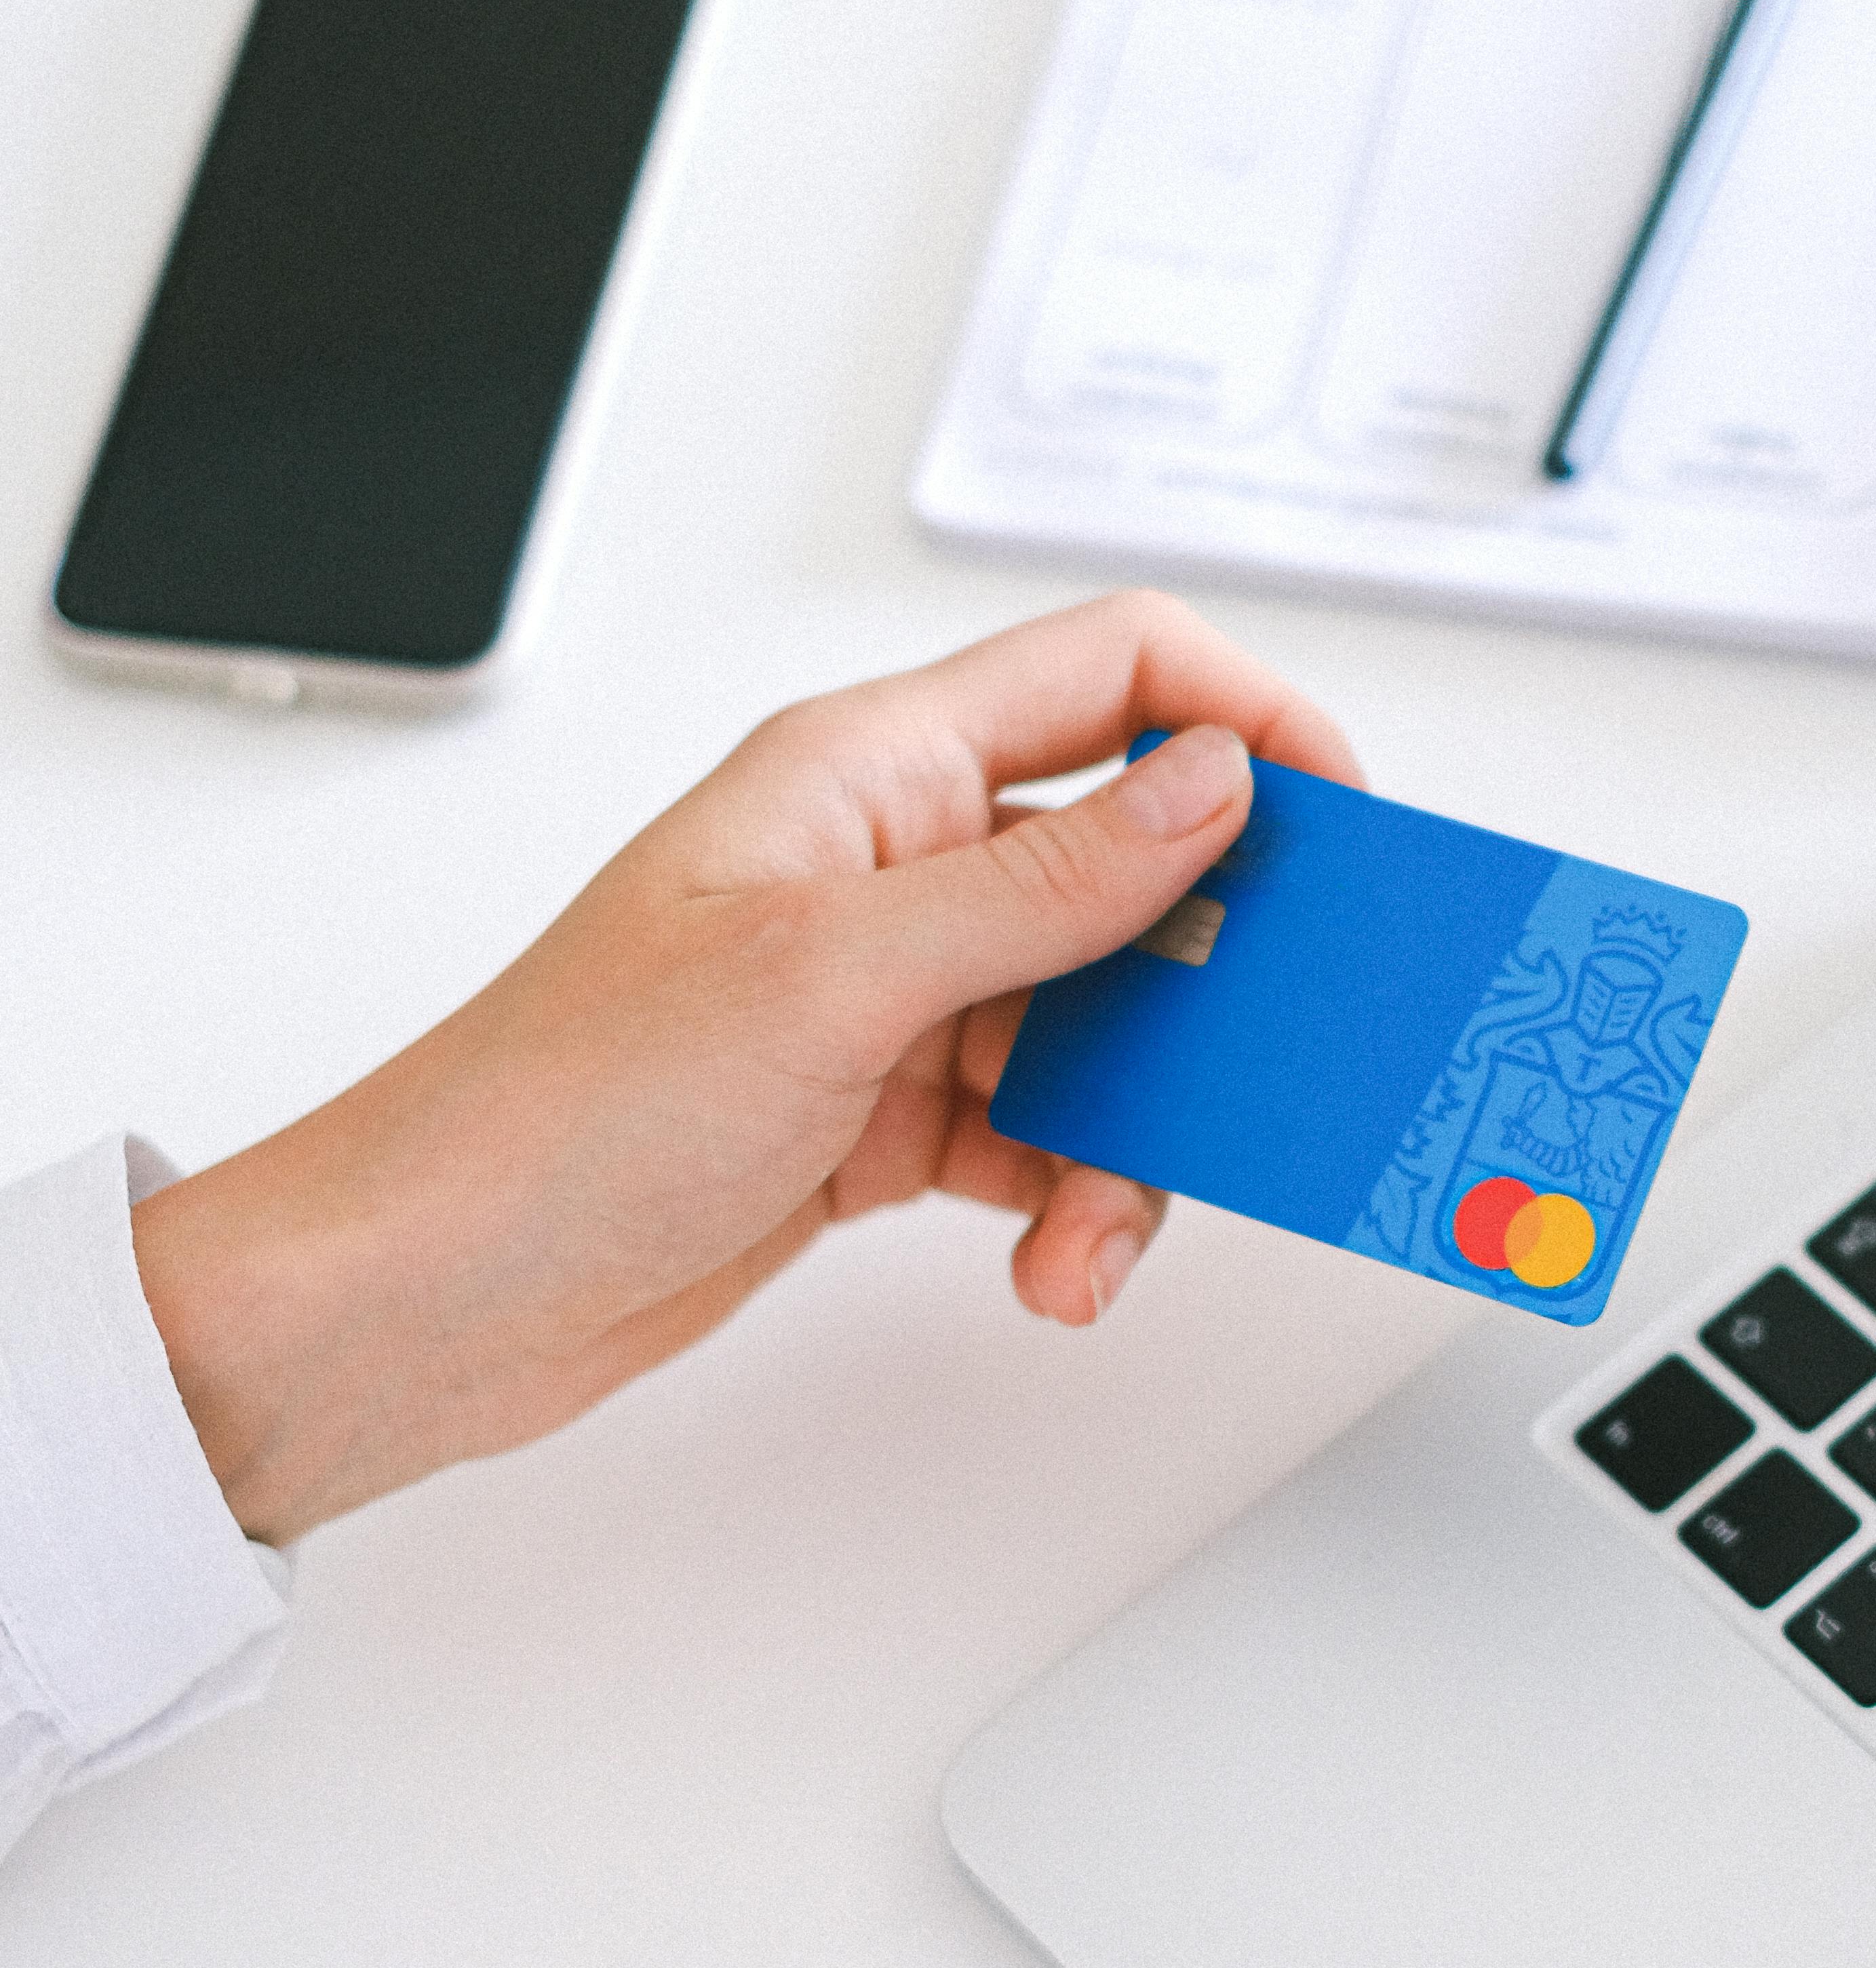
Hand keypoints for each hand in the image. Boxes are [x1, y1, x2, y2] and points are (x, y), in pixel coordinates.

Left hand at [133, 593, 1359, 1539]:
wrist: (444, 1292)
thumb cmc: (564, 1109)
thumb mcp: (836, 974)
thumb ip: (1044, 882)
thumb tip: (1211, 787)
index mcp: (870, 771)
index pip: (1110, 675)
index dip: (1245, 722)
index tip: (1339, 823)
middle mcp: (890, 866)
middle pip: (1132, 870)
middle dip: (1207, 984)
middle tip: (1258, 1066)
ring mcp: (891, 995)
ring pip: (1102, 1028)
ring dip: (1131, 1138)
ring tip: (1092, 1231)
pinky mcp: (884, 1114)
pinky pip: (1041, 1136)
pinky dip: (1069, 1204)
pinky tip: (1047, 1265)